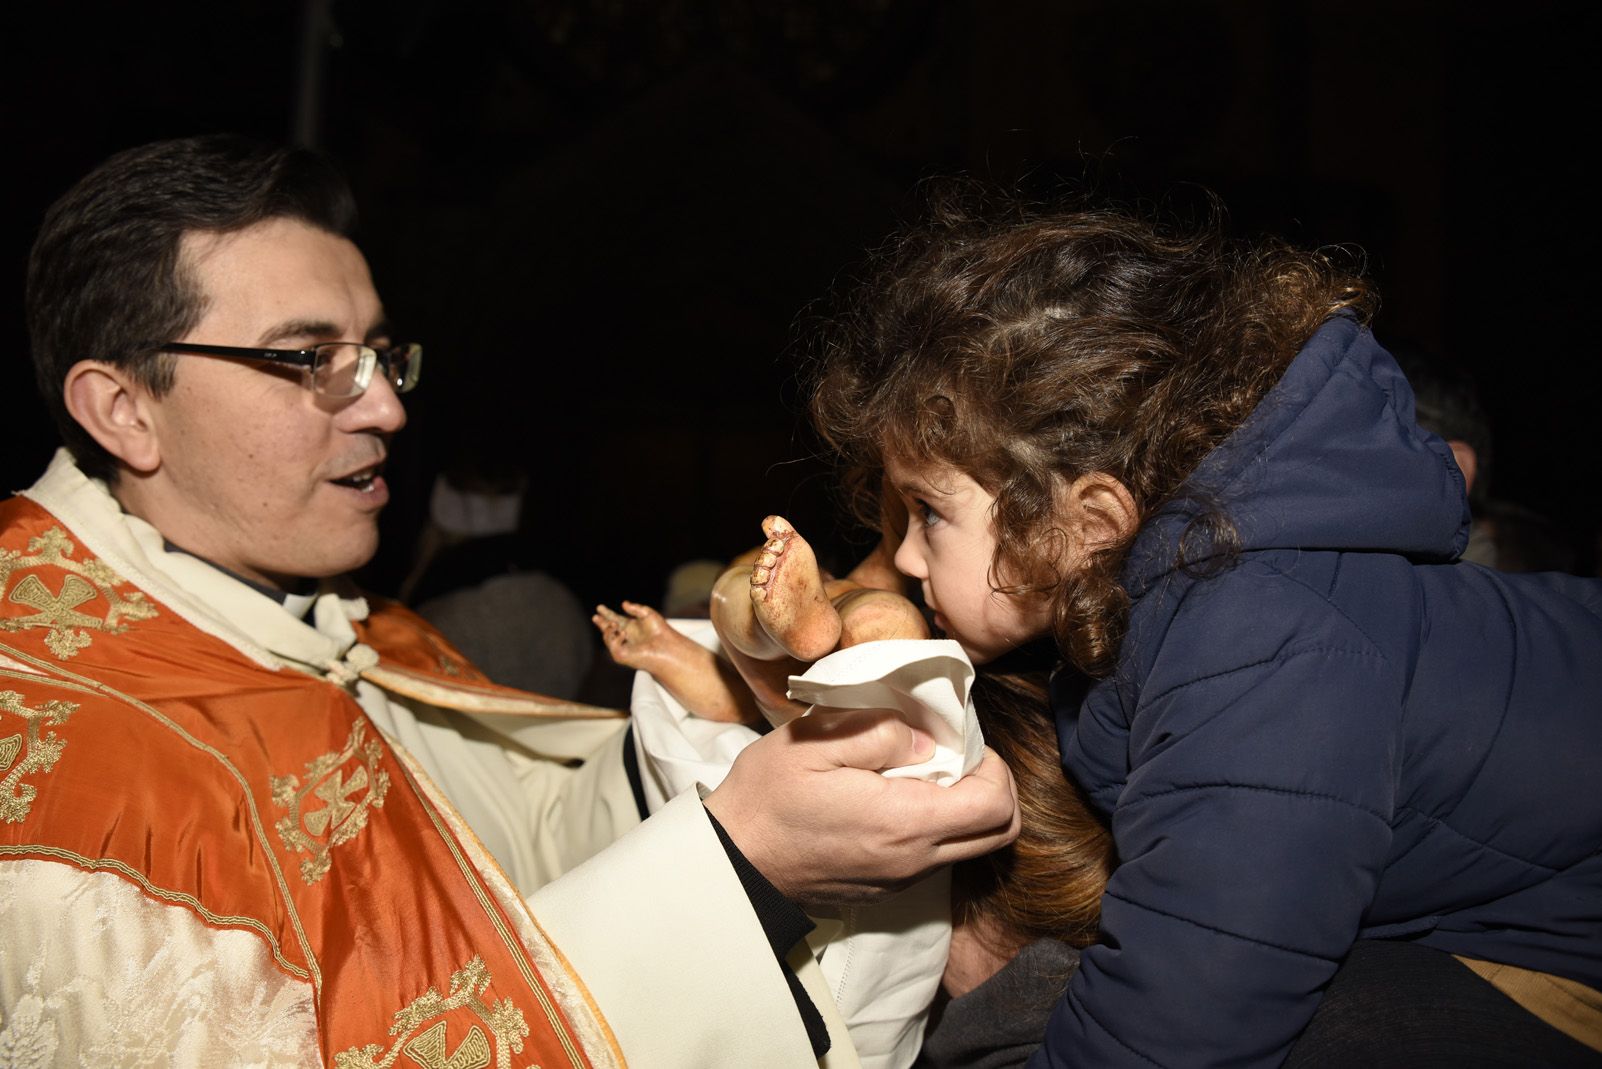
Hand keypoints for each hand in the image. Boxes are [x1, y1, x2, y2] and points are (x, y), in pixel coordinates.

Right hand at [704, 707, 1019, 906]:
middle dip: (994, 788)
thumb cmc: (766, 797)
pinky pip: (935, 858)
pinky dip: (936, 827)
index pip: (996, 803)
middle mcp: (914, 859)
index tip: (961, 740)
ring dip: (965, 808)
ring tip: (922, 774)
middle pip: (999, 833)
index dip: (994, 766)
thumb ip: (878, 732)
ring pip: (970, 847)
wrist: (734, 862)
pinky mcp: (886, 888)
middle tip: (957, 756)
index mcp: (904, 821)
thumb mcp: (813, 743)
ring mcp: (901, 879)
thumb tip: (926, 737)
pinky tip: (896, 798)